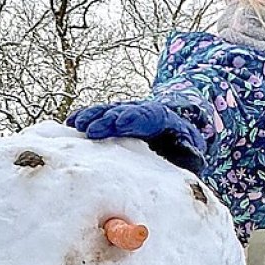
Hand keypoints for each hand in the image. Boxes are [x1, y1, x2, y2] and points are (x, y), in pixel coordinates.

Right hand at [66, 100, 205, 173]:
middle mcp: (141, 113)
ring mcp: (127, 114)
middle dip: (106, 119)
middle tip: (88, 129)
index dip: (132, 118)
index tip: (118, 123)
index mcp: (162, 118)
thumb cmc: (185, 146)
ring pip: (108, 111)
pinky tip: (71, 123)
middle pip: (122, 111)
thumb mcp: (193, 149)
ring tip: (75, 125)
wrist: (179, 129)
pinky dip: (87, 118)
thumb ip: (190, 151)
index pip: (146, 115)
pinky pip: (100, 116)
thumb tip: (187, 152)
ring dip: (92, 116)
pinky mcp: (116, 120)